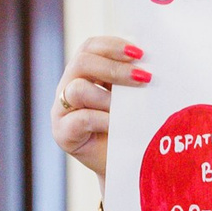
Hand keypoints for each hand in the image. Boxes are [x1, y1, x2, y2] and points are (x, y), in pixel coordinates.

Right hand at [53, 34, 148, 181]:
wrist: (124, 165)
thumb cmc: (130, 127)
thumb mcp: (131, 97)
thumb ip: (132, 77)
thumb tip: (149, 60)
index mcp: (84, 73)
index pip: (90, 47)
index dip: (113, 45)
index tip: (140, 53)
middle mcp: (68, 87)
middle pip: (82, 62)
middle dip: (114, 67)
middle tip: (143, 78)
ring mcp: (62, 110)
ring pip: (77, 89)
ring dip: (108, 97)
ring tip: (128, 110)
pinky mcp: (63, 133)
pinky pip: (80, 119)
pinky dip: (103, 119)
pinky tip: (118, 124)